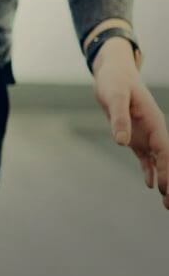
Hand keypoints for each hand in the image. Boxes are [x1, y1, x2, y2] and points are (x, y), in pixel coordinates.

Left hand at [92, 40, 168, 208]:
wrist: (113, 72)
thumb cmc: (115, 82)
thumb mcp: (114, 97)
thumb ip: (119, 118)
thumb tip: (121, 142)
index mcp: (154, 122)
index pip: (164, 151)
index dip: (167, 170)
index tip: (167, 189)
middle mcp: (154, 131)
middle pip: (166, 160)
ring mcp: (146, 134)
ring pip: (158, 161)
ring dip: (164, 180)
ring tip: (167, 203)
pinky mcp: (135, 136)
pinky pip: (146, 157)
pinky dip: (150, 170)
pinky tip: (152, 185)